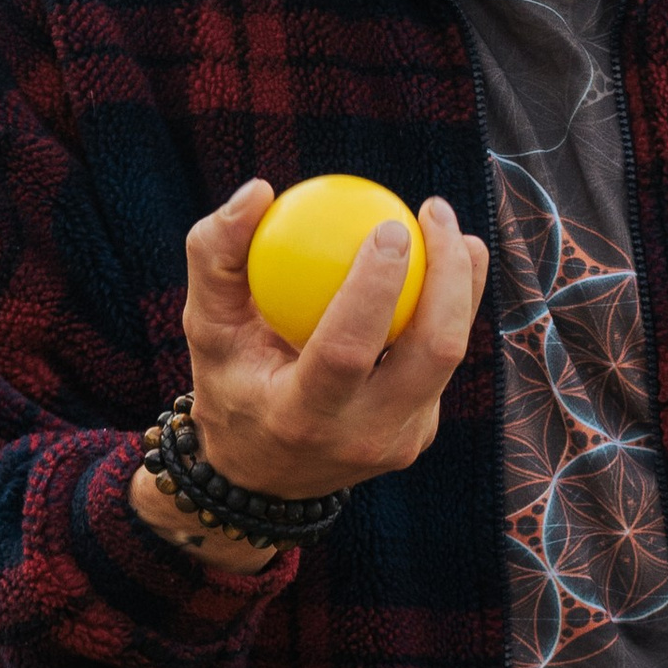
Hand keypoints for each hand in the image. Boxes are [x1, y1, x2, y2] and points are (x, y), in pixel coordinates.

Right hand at [169, 177, 491, 506]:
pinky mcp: (421, 432)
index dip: (376, 288)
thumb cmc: (230, 381)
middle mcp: (362, 436)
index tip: (390, 225)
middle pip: (434, 353)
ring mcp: (401, 441)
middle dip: (449, 276)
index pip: (349, 351)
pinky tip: (438, 261)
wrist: (261, 476)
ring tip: (447, 226)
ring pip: (453, 355)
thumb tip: (259, 190)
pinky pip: (444, 360)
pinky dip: (447, 306)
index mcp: (301, 418)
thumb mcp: (204, 325)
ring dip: (462, 283)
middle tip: (433, 212)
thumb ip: (216, 255)